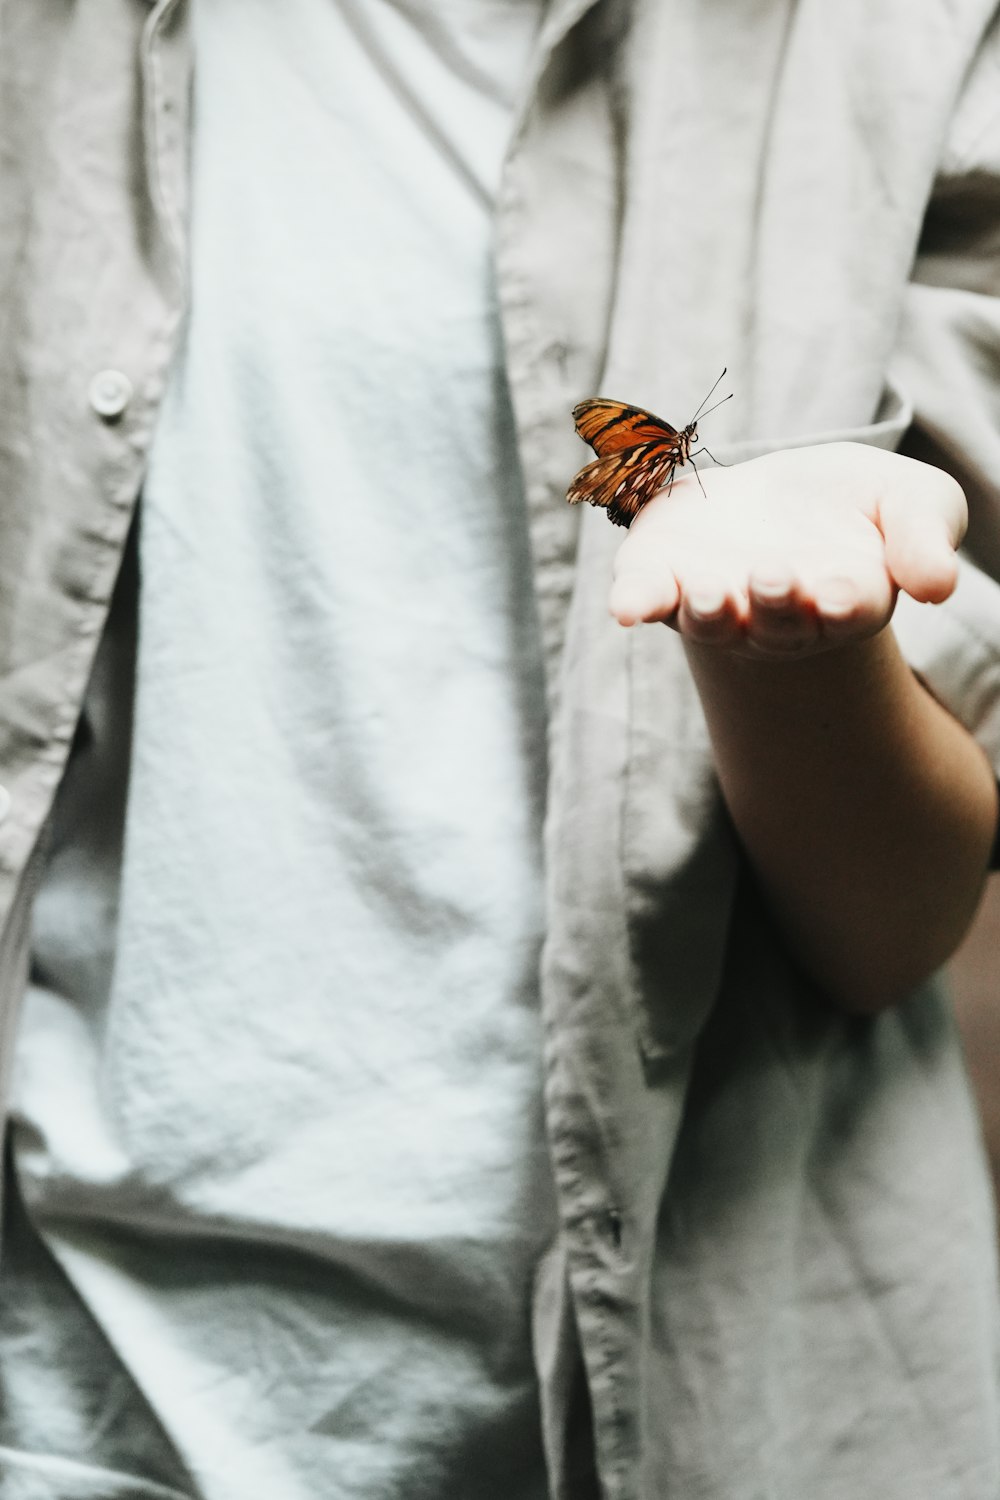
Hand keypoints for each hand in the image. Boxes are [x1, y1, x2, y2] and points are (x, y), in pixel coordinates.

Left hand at [608, 442, 966, 656]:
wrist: (774, 503)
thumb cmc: (851, 507)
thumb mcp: (910, 500)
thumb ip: (926, 536)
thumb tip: (940, 586)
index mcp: (845, 599)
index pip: (848, 609)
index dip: (843, 603)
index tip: (842, 593)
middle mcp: (776, 617)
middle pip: (776, 623)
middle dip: (773, 603)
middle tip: (773, 575)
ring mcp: (715, 603)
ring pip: (709, 622)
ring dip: (707, 612)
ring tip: (709, 592)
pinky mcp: (664, 578)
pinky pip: (646, 599)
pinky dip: (637, 603)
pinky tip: (625, 607)